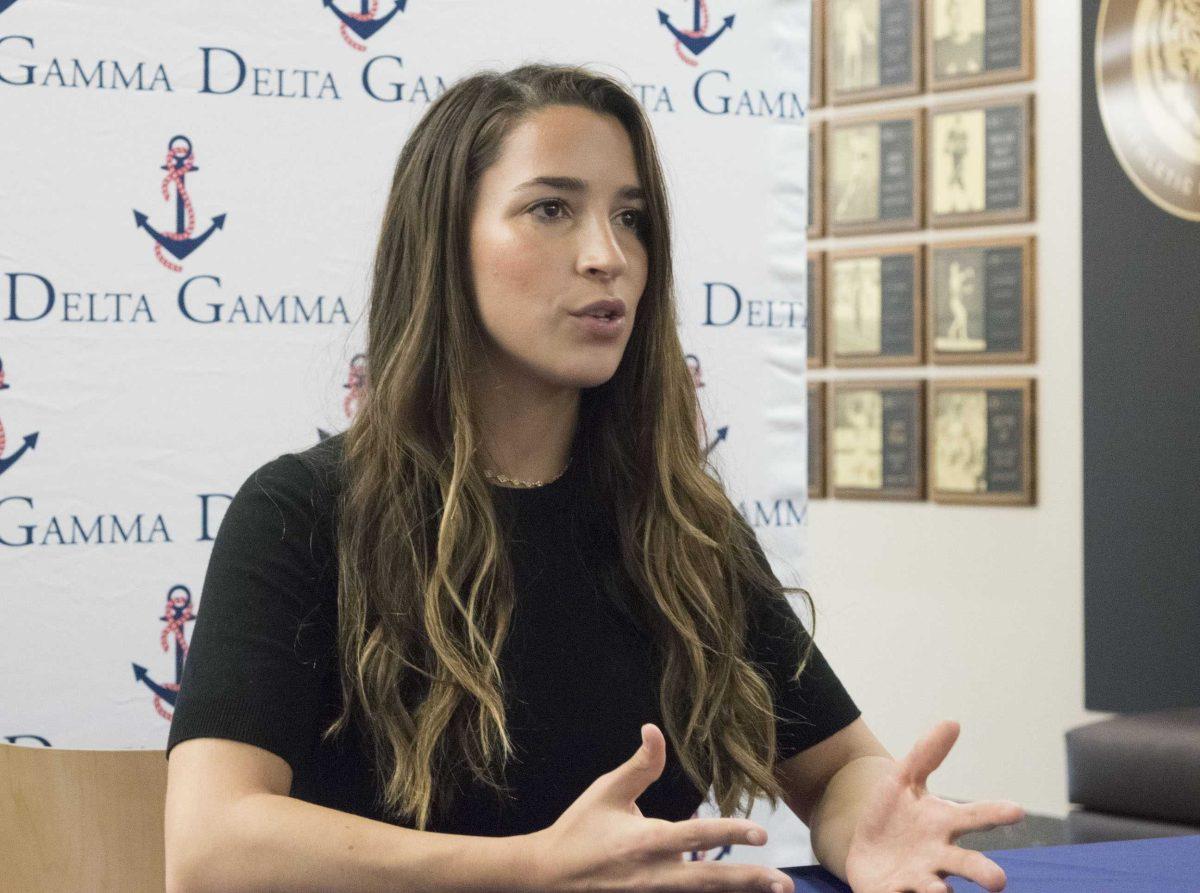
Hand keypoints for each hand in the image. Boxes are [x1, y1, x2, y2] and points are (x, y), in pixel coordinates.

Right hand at [526, 722, 795, 892]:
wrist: (548, 877)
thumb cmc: (579, 828)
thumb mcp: (607, 791)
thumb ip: (640, 765)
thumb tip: (654, 728)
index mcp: (644, 841)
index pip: (696, 835)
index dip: (730, 833)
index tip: (762, 834)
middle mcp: (653, 875)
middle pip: (709, 880)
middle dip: (748, 882)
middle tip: (784, 883)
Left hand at [844, 721, 1024, 892]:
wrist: (863, 847)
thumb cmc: (894, 815)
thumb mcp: (903, 779)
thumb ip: (926, 754)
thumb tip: (952, 722)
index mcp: (944, 824)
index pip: (975, 816)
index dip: (996, 813)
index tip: (1017, 810)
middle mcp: (939, 855)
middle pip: (966, 864)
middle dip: (982, 872)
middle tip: (998, 880)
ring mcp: (919, 877)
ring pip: (936, 889)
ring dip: (939, 891)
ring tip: (941, 892)